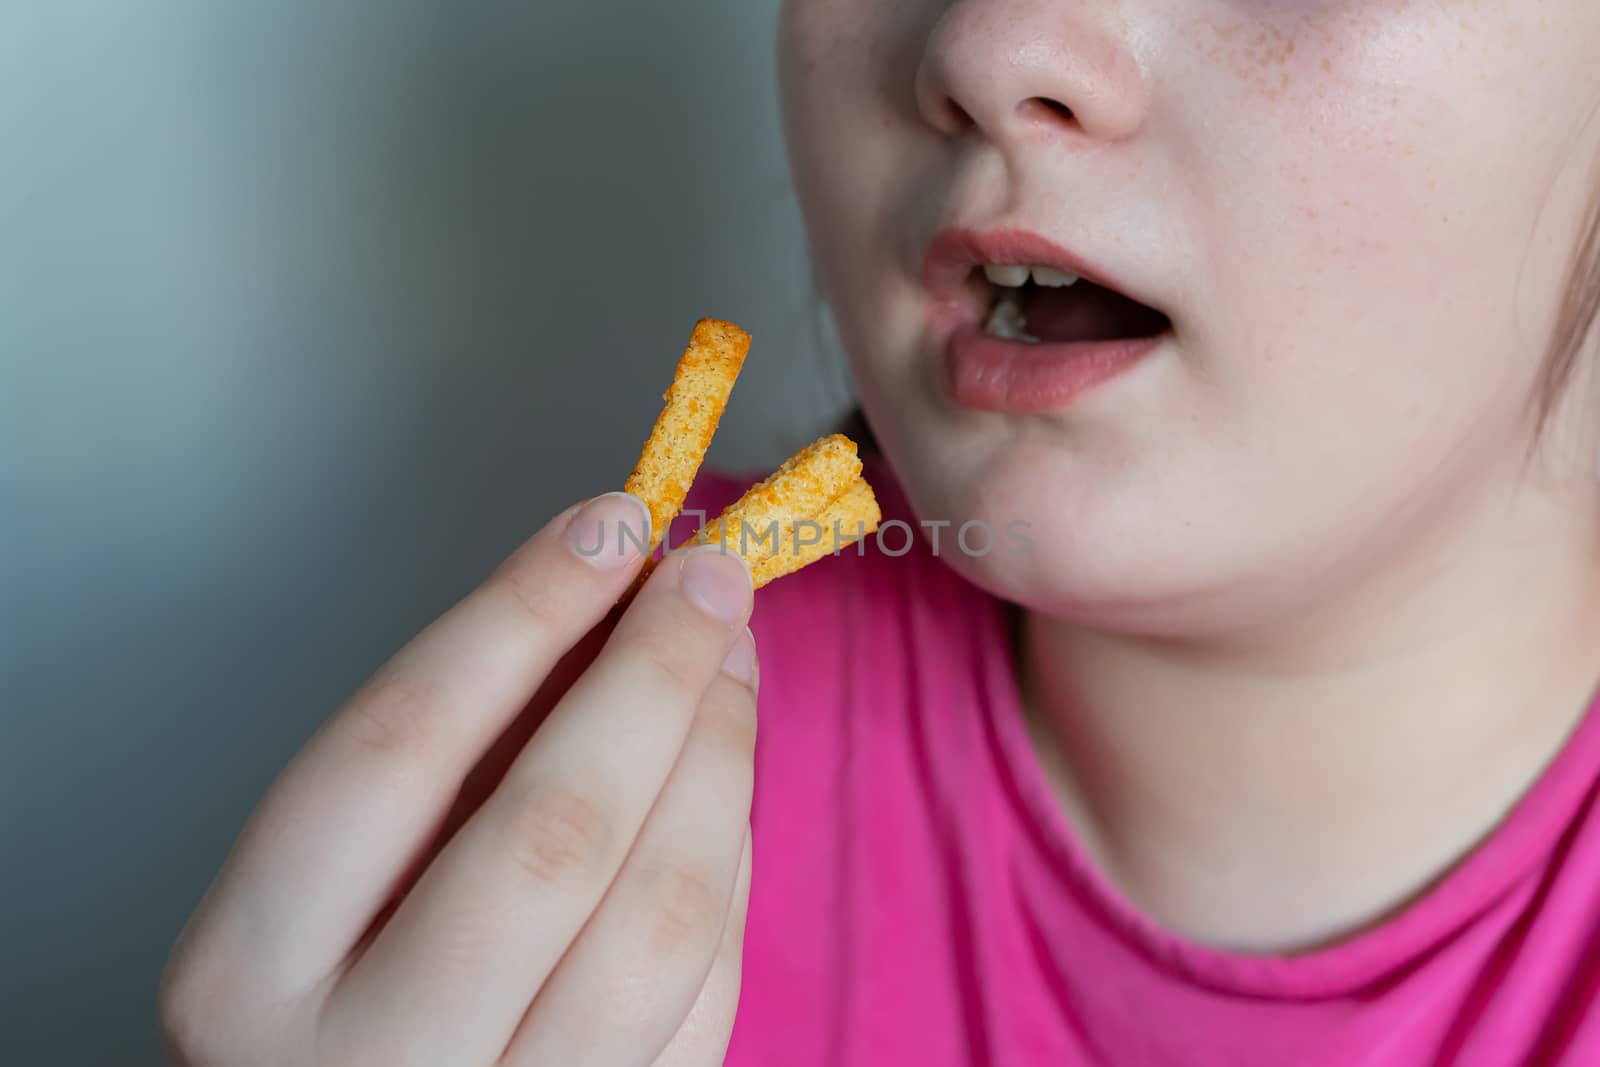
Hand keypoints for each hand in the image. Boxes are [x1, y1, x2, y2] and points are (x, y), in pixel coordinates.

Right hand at [160, 492, 758, 1066]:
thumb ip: (441, 757)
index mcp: (251, 970)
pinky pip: (706, 987)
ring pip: (657, 920)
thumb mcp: (326, 883)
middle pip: (548, 833)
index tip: (609, 522)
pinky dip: (728, 860)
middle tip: (710, 577)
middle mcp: (373, 1064)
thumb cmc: (334, 995)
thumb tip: (598, 601)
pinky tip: (721, 780)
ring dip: (717, 759)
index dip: (518, 614)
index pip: (399, 748)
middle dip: (651, 676)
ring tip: (733, 659)